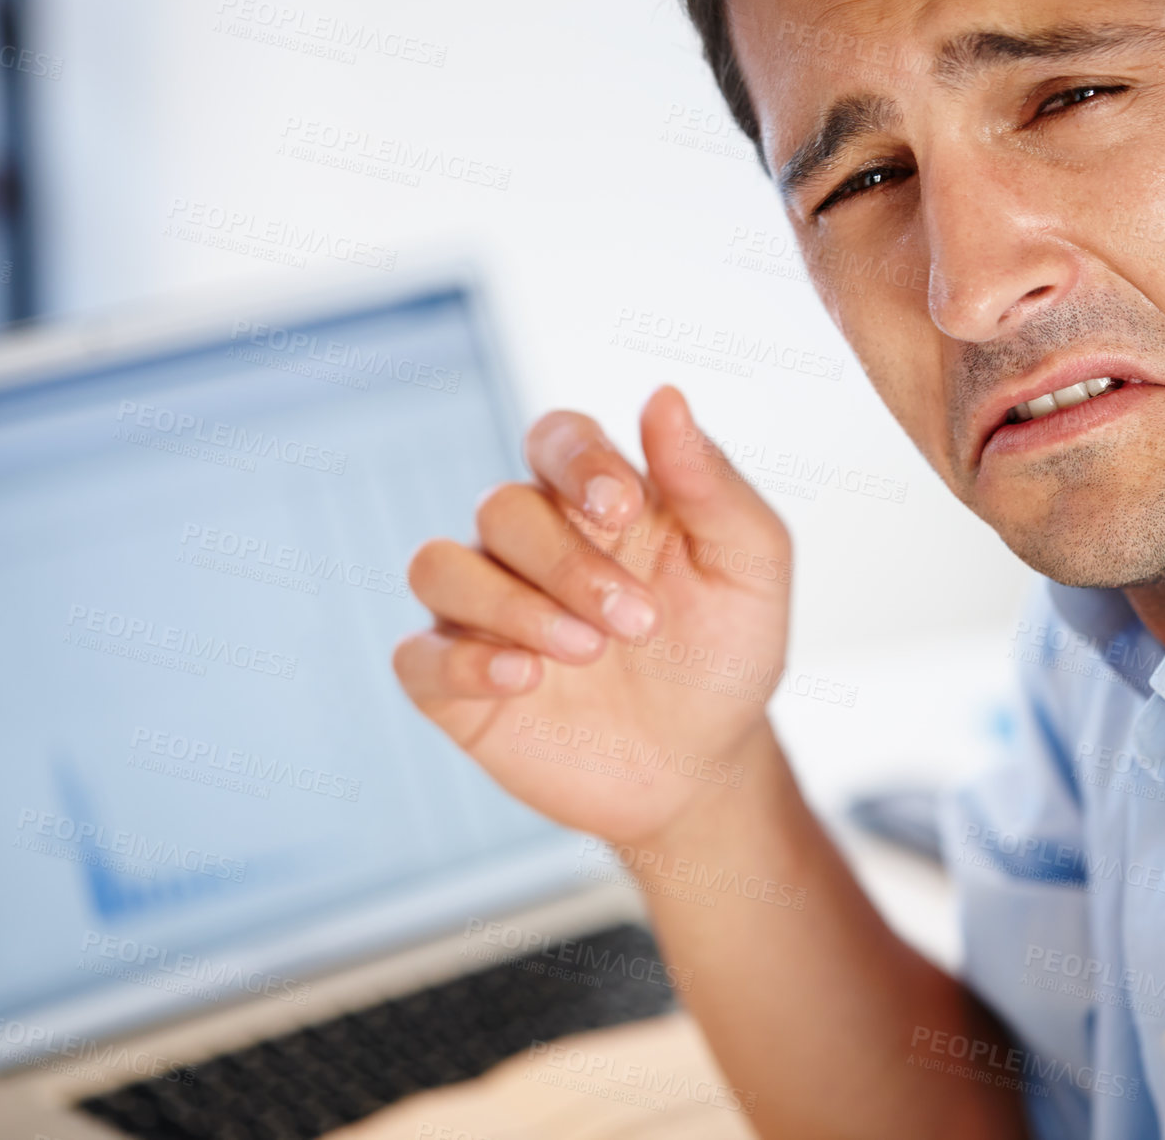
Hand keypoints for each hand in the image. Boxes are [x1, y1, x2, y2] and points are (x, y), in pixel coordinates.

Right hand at [392, 385, 791, 845]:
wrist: (703, 768)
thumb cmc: (724, 654)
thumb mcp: (749, 569)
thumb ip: (712, 484)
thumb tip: (663, 395)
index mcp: (594, 501)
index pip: (554, 438)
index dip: (576, 461)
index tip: (624, 508)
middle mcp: (526, 545)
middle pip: (501, 508)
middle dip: (568, 563)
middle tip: (637, 624)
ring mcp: (482, 612)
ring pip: (439, 567)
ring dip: (512, 605)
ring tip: (585, 653)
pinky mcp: (453, 683)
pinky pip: (415, 655)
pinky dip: (462, 661)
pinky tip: (524, 679)